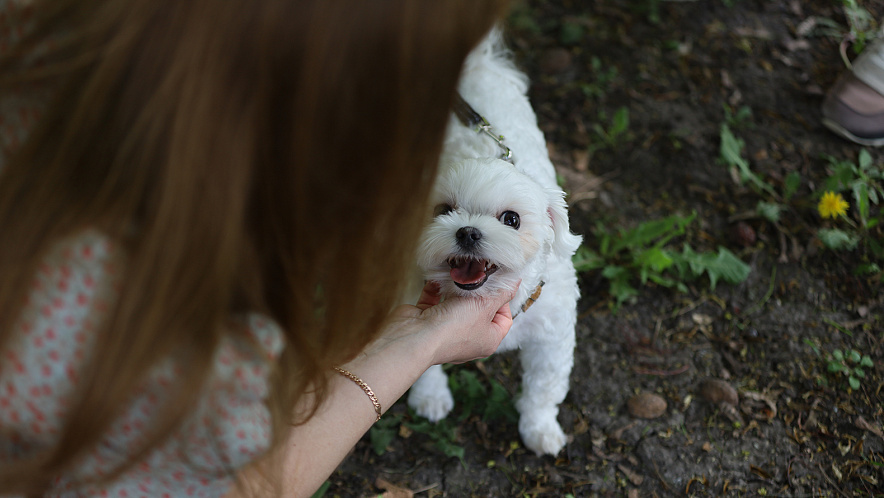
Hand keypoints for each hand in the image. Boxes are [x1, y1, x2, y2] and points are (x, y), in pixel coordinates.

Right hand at [379, 280, 517, 366]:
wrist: (413, 337)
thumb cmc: (453, 328)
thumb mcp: (485, 306)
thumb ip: (501, 292)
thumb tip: (516, 281)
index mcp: (487, 340)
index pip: (504, 318)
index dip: (504, 299)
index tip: (498, 281)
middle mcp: (468, 336)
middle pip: (480, 308)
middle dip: (478, 288)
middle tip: (479, 270)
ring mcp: (446, 328)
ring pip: (456, 301)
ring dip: (457, 285)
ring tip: (460, 269)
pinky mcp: (427, 317)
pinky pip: (435, 297)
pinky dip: (437, 285)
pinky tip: (440, 273)